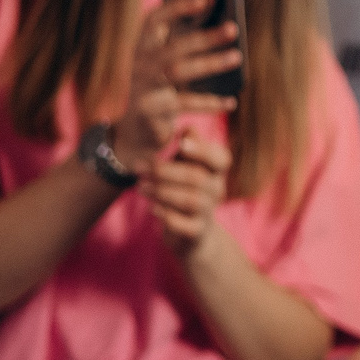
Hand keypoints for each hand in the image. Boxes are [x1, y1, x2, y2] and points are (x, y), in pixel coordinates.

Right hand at [112, 0, 239, 173]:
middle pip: (172, 46)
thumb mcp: (166, 70)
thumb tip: (224, 28)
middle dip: (204, 37)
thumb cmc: (158, 93)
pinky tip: (230, 102)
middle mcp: (138, 65)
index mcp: (141, 49)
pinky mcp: (151, 111)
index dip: (176, 8)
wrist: (133, 135)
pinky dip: (210, 102)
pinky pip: (185, 103)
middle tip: (233, 29)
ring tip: (237, 57)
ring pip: (178, 71)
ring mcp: (142, 89)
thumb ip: (183, 50)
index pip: (153, 21)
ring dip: (210, 63)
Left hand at [143, 129, 230, 257]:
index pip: (220, 159)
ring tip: (140, 186)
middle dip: (165, 172)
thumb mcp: (188, 165)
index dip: (202, 151)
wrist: (193, 232)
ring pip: (189, 200)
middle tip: (139, 167)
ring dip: (162, 192)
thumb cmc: (187, 189)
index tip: (181, 143)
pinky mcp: (196, 232)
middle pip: (197, 178)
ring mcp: (208, 212)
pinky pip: (184, 224)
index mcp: (217, 171)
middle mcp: (217, 191)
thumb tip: (188, 127)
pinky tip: (152, 208)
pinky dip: (167, 216)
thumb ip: (189, 147)